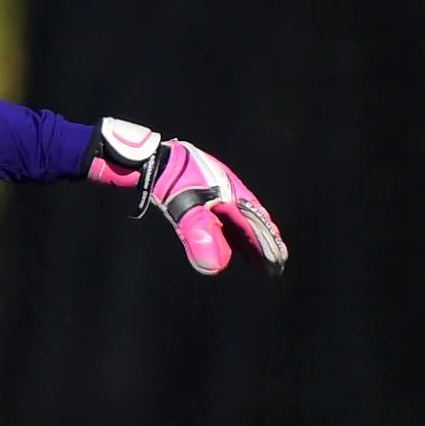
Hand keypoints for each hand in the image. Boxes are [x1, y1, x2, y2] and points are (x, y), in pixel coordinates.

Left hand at [86, 117, 287, 275]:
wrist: (146, 157)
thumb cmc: (169, 177)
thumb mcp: (185, 206)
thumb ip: (199, 234)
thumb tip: (215, 268)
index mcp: (230, 191)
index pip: (254, 222)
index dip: (266, 242)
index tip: (277, 262)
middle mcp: (226, 192)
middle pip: (248, 222)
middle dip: (261, 244)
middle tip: (273, 266)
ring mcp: (212, 194)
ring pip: (235, 222)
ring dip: (245, 242)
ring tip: (255, 261)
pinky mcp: (197, 199)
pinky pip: (220, 221)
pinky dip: (228, 236)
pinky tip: (227, 246)